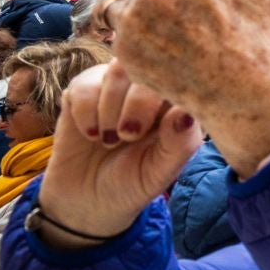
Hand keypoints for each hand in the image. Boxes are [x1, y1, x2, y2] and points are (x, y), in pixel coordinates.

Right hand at [36, 63, 201, 249]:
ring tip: (109, 140)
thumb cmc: (131, 185)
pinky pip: (84, 84)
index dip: (174, 90)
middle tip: (128, 136)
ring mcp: (116, 87)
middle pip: (150, 66)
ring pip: (117, 69)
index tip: (158, 124)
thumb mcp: (159, 174)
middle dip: (138, 103)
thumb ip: (179, 144)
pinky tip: (92, 134)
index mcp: (178, 103)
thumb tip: (186, 113)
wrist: (83, 203)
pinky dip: (86, 112)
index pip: (187, 75)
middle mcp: (149, 89)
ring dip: (111, 108)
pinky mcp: (82, 92)